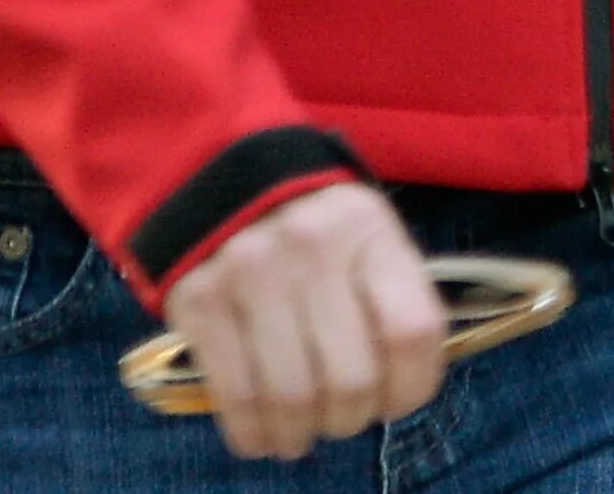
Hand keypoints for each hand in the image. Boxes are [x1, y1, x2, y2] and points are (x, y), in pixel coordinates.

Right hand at [160, 179, 447, 463]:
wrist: (224, 180)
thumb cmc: (314, 225)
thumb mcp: (366, 236)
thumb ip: (391, 299)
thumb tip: (399, 390)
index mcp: (368, 227)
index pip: (412, 330)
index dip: (411, 386)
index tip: (396, 400)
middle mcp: (313, 246)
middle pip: (352, 378)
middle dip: (351, 417)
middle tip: (342, 417)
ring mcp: (253, 272)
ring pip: (293, 398)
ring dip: (300, 434)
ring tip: (300, 433)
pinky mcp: (201, 301)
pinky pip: (235, 396)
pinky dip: (253, 432)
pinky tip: (262, 432)